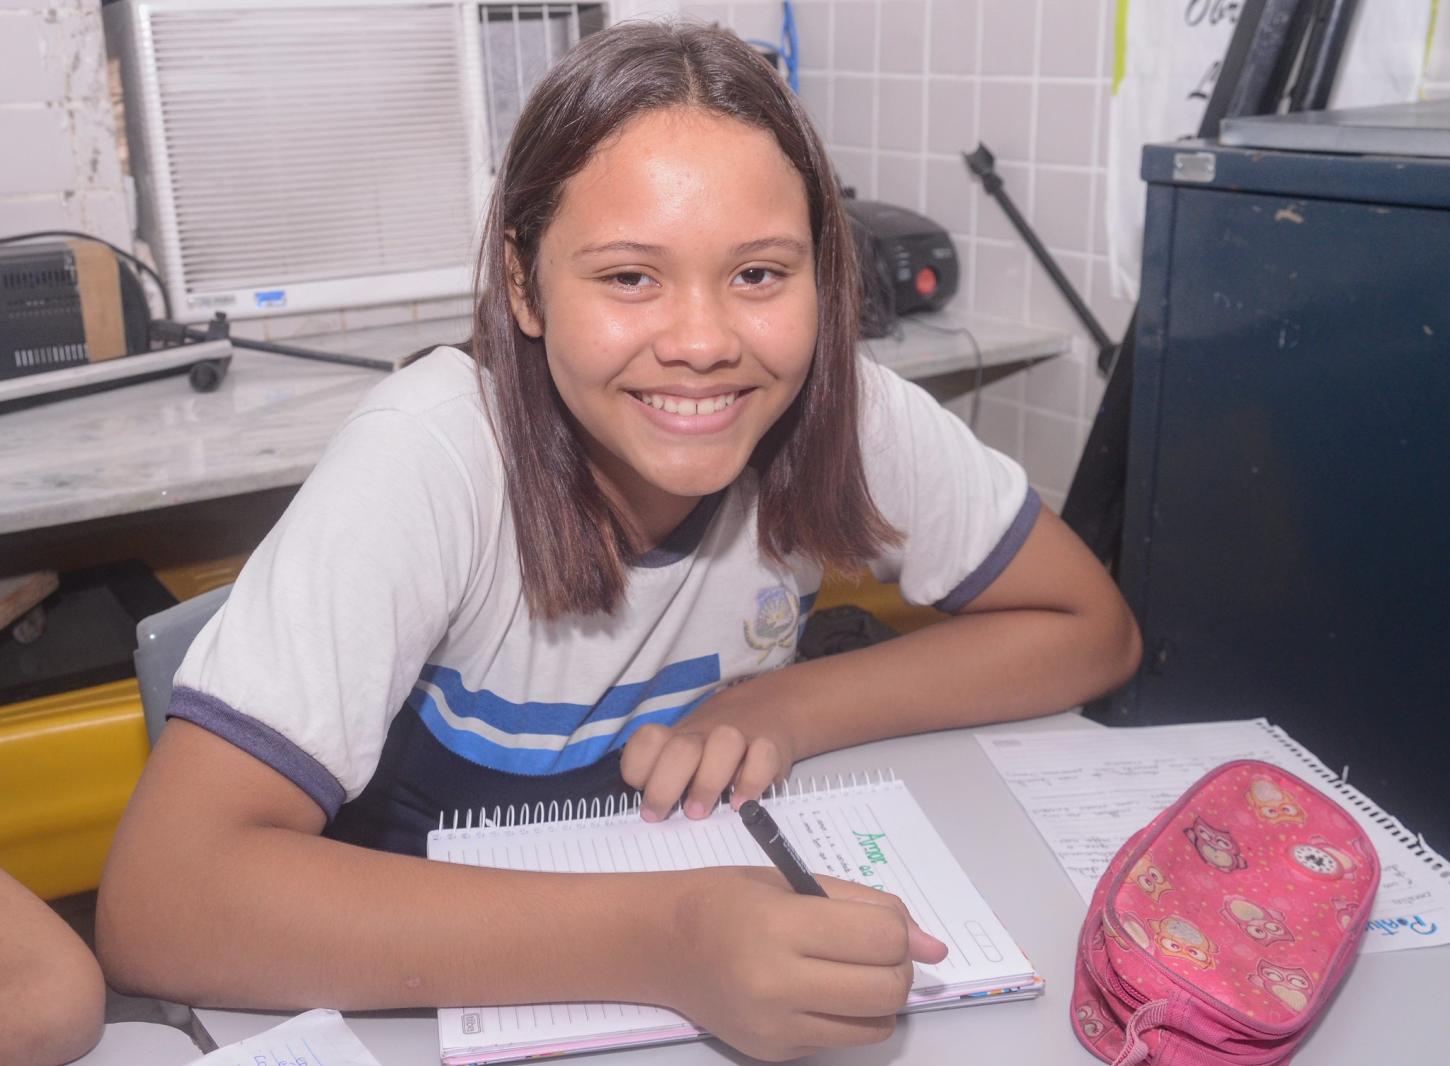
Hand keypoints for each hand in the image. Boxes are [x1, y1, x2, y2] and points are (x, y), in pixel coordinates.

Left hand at [620, 704, 793, 820]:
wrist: (762, 712)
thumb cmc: (712, 756)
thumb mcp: (685, 765)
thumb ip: (670, 786)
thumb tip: (655, 820)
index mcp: (675, 738)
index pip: (647, 741)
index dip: (639, 771)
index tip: (646, 806)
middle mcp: (703, 734)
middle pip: (682, 748)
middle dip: (668, 785)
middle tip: (665, 816)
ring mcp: (738, 735)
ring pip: (725, 741)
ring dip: (709, 781)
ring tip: (700, 812)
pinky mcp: (770, 744)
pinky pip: (764, 754)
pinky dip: (752, 781)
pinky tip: (741, 803)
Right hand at [659, 869, 948, 1061]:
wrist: (661, 945)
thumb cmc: (729, 900)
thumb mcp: (794, 882)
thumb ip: (868, 907)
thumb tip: (934, 946)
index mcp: (780, 925)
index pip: (882, 938)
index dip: (897, 930)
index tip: (881, 923)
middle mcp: (777, 983)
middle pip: (888, 988)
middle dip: (897, 967)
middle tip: (874, 950)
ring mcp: (775, 1027)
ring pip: (876, 1026)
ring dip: (880, 998)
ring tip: (850, 972)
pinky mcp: (773, 1053)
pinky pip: (842, 1041)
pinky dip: (847, 1017)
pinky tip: (816, 992)